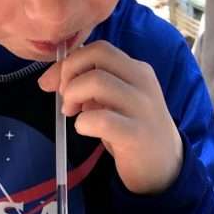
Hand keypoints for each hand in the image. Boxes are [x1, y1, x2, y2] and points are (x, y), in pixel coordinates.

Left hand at [38, 41, 182, 194]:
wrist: (164, 165)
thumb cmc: (132, 128)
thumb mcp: (114, 100)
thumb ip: (90, 84)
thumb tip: (49, 78)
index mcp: (137, 70)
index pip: (98, 48)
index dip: (70, 61)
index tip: (56, 84)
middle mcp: (142, 82)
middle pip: (98, 54)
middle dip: (69, 73)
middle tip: (66, 99)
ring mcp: (142, 107)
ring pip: (97, 82)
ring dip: (73, 95)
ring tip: (73, 114)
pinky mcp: (136, 134)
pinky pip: (101, 119)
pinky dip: (83, 122)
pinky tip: (85, 129)